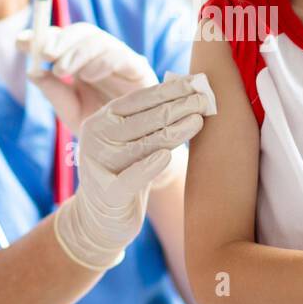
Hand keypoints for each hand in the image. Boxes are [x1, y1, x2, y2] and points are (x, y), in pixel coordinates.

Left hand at [17, 22, 158, 132]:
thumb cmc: (101, 129)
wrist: (130, 151)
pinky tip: (88, 75)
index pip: (62, 39)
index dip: (42, 37)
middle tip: (44, 53)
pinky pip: (120, 56)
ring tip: (62, 70)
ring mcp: (121, 60)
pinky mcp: (138, 69)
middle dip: (60, 39)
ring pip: (98, 40)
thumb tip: (33, 71)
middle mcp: (102, 56)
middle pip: (82, 32)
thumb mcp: (70, 110)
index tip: (21, 42)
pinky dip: (101, 61)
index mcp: (83, 62)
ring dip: (76, 51)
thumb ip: (53, 91)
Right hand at [53, 76, 214, 269]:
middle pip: (145, 118)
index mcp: (101, 119)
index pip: (140, 99)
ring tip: (199, 120)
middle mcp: (96, 138)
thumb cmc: (127, 174)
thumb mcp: (133, 143)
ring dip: (174, 130)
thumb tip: (189, 93)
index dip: (170, 90)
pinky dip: (149, 166)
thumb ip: (151, 121)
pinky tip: (167, 156)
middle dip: (178, 106)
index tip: (197, 82)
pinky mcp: (107, 193)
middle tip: (205, 98)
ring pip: (144, 144)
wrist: (100, 221)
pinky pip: (131, 177)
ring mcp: (99, 164)